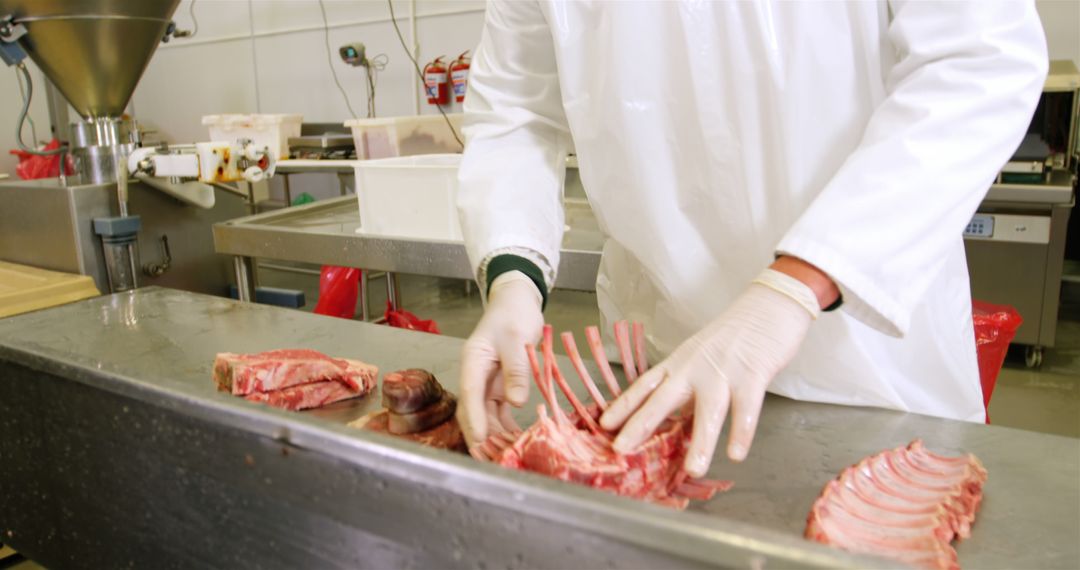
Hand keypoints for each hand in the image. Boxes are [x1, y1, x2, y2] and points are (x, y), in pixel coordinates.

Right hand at [457, 271, 544, 451]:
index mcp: (473, 360)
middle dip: (481, 436)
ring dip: (494, 435)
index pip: (470, 394)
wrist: (517, 302)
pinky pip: (499, 411)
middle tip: (492, 460)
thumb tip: (516, 401)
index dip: (474, 418)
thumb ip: (516, 369)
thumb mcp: (516, 338)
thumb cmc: (513, 314)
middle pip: (474, 411)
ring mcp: (487, 382)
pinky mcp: (499, 386)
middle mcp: (476, 374)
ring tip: (505, 456)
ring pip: (486, 415)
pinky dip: (505, 426)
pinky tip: (515, 440)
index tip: (481, 439)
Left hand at [598, 268, 820, 476]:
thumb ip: (687, 388)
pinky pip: (746, 408)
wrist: (769, 305)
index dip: (623, 405)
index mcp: (679, 363)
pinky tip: (736, 455)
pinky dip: (742, 433)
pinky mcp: (753, 373)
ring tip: (694, 469)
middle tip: (622, 448)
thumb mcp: (700, 358)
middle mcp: (695, 368)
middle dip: (640, 424)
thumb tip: (671, 421)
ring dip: (701, 442)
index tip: (603, 424)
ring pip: (708, 411)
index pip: (644, 385)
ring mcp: (723, 371)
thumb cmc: (734, 336)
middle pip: (663, 398)